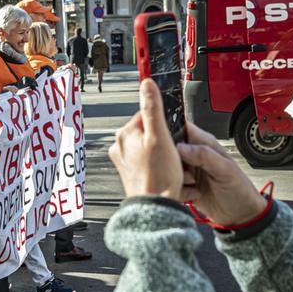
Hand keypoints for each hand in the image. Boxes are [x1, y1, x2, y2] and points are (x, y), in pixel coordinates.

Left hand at [108, 80, 183, 198]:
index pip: (147, 115)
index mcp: (125, 134)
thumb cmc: (158, 176)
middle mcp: (120, 146)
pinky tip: (164, 173)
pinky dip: (157, 166)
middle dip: (164, 140)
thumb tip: (147, 84)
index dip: (164, 124)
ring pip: (149, 147)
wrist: (155, 207)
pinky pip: (147, 162)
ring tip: (169, 165)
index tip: (172, 134)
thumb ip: (153, 108)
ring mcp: (124, 161)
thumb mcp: (160, 136)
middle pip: (149, 131)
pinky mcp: (130, 173)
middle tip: (172, 153)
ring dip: (162, 153)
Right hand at [176, 125, 266, 226]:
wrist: (240, 214)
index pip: (181, 127)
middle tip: (182, 170)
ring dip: (173, 177)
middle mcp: (192, 155)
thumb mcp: (226, 170)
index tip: (166, 143)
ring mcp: (186, 170)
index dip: (170, 130)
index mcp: (204, 143)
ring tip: (191, 183)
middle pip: (168, 147)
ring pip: (166, 167)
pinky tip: (191, 194)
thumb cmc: (240, 189)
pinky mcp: (183, 185)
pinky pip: (169, 184)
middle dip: (169, 159)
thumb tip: (181, 147)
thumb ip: (205, 156)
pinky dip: (176, 190)